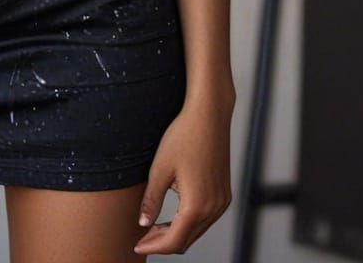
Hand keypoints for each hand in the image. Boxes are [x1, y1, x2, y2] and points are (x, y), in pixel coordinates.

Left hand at [134, 94, 233, 254]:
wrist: (209, 115)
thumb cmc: (184, 136)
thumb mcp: (160, 168)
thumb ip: (151, 200)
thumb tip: (143, 223)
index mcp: (196, 205)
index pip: (173, 241)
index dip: (154, 247)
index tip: (138, 245)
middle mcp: (214, 208)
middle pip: (186, 240)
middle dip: (163, 243)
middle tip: (143, 237)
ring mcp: (222, 202)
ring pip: (197, 231)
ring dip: (176, 233)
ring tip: (154, 226)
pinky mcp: (224, 193)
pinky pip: (206, 219)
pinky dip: (189, 222)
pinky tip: (174, 214)